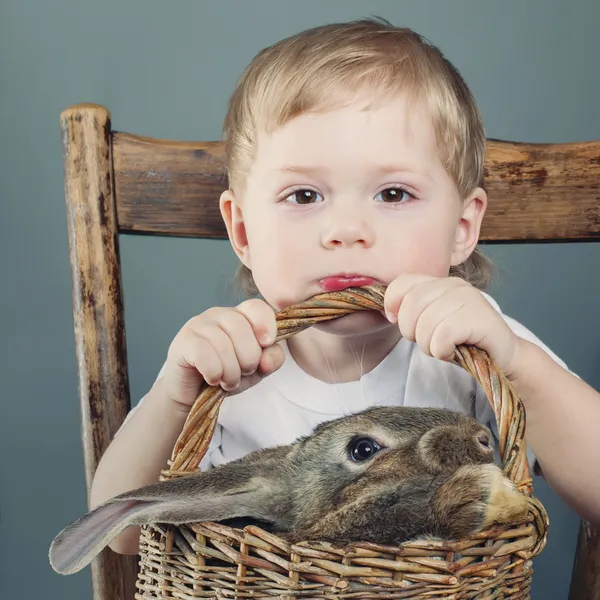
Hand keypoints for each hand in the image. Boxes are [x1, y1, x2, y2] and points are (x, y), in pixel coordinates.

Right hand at [161, 299, 283, 407]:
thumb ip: (271, 359)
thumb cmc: (226, 374)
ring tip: (227, 381)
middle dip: (249, 359)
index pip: (257, 307)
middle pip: (242, 329)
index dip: (266, 325)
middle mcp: (218, 314)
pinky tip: (212, 379)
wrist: (194, 394)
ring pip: (223, 345)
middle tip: (242, 373)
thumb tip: (267, 357)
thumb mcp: (257, 369)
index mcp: (239, 315)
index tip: (266, 344)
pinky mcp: (183, 342)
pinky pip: (205, 356)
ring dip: (231, 372)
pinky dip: (214, 373)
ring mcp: (198, 325)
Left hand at [383, 274, 521, 378]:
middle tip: (428, 342)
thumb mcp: (431, 322)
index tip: (397, 322)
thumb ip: (412, 312)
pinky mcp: (480, 318)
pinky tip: (454, 352)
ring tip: (444, 348)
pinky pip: (442, 337)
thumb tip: (390, 313)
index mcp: (440, 282)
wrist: (502, 357)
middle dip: (411, 332)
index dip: (392, 304)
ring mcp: (469, 298)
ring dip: (429, 345)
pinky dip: (442, 351)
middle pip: (410, 305)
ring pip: (425, 324)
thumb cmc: (461, 341)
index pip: (402, 282)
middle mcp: (454, 285)